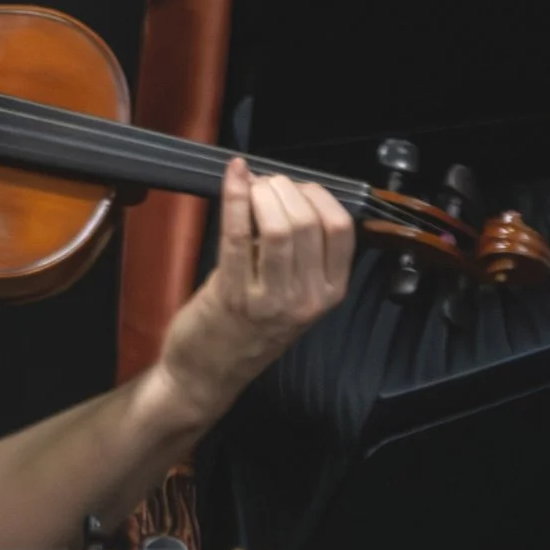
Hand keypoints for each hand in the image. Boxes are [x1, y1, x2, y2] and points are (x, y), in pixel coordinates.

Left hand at [156, 159, 354, 421]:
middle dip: (284, 188)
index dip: (317, 195)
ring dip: (261, 193)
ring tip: (249, 187)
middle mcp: (307, 298)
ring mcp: (271, 299)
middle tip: (264, 185)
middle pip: (308, 221)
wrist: (209, 373)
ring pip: (278, 226)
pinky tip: (232, 176)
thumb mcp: (290, 292)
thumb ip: (298, 250)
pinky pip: (237, 235)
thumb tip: (287, 191)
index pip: (340, 228)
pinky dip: (233, 197)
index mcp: (329, 292)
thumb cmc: (248, 326)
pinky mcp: (232, 294)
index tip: (294, 187)